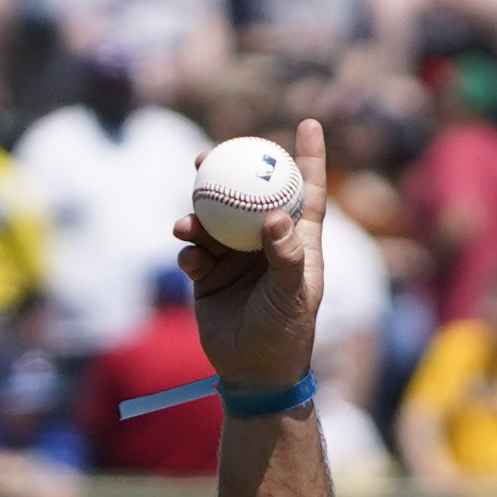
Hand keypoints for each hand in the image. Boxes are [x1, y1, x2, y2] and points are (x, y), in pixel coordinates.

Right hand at [177, 116, 323, 394]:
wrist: (253, 374)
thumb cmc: (285, 334)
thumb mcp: (291, 295)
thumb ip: (285, 256)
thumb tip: (275, 218)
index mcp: (297, 242)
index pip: (306, 191)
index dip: (308, 157)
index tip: (309, 122)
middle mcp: (266, 243)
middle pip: (248, 195)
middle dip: (228, 171)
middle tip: (205, 157)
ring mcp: (236, 258)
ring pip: (213, 220)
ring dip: (197, 215)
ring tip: (187, 225)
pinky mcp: (209, 275)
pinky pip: (195, 250)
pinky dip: (190, 250)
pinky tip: (189, 258)